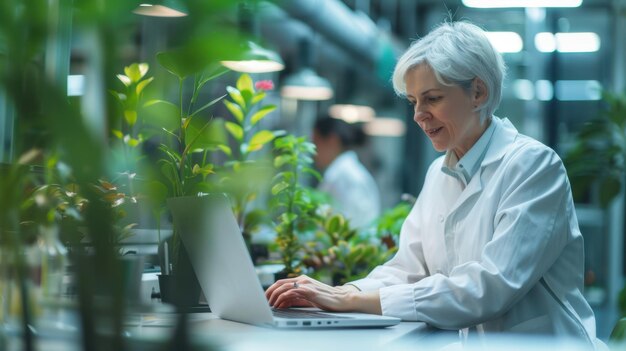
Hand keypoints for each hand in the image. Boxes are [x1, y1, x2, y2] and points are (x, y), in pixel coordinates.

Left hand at [264, 275, 380, 314]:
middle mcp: (302, 279)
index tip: (265, 298)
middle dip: (269, 293)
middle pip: (279, 283)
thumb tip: (281, 303)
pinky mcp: (309, 290)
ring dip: (274, 297)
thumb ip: (295, 299)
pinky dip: (283, 299)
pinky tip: (279, 305)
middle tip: (263, 302)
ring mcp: (305, 284)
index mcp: (301, 280)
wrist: (341, 299)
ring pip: (283, 287)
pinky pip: (291, 292)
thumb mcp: (307, 298)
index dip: (270, 290)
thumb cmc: (325, 299)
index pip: (281, 282)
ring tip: (270, 305)